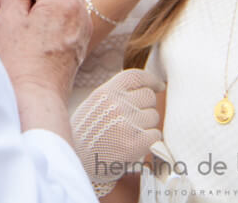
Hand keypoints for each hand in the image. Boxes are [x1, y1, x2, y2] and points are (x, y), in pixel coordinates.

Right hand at [0, 0, 91, 98]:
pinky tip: (38, 23)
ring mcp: (83, 28)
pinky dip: (56, 11)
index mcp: (62, 2)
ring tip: (24, 9)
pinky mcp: (81, 42)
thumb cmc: (20, 64)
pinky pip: (71, 14)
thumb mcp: (9, 20)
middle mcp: (79, 12)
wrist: (35, 99)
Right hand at [71, 69, 162, 196]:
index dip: (151, 80)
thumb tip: (151, 86)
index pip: (136, 76)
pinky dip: (150, 139)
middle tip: (136, 118)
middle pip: (148, 96)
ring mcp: (126, 124)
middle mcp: (116, 105)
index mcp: (106, 92)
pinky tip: (137, 143)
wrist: (78, 161)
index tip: (159, 85)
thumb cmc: (88, 131)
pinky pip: (156, 135)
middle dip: (147, 106)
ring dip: (147, 124)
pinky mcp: (134, 145)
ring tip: (131, 133)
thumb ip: (117, 92)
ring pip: (153, 116)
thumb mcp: (95, 103)